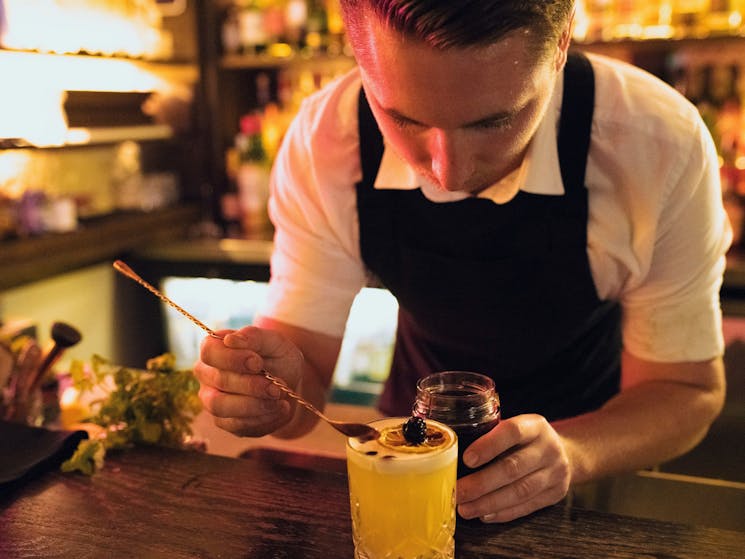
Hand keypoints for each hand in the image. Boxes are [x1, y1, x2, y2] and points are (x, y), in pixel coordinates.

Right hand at [194, 326, 303, 436]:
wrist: (288, 384)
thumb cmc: (277, 358)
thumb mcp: (275, 343)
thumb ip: (255, 336)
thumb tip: (231, 340)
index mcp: (215, 349)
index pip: (210, 351)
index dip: (232, 358)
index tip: (257, 363)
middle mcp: (207, 374)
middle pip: (218, 380)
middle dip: (250, 385)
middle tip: (276, 386)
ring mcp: (211, 399)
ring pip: (220, 406)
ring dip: (253, 404)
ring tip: (278, 397)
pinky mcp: (224, 421)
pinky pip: (235, 424)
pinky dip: (261, 418)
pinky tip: (279, 408)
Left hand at [456, 414, 571, 522]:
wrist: (565, 452)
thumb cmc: (526, 439)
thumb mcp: (516, 425)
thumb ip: (491, 433)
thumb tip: (450, 448)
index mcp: (535, 425)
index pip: (512, 432)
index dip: (489, 445)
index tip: (467, 459)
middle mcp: (549, 448)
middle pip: (513, 467)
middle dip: (481, 483)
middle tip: (458, 491)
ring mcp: (556, 472)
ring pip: (520, 492)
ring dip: (489, 503)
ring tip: (465, 508)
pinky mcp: (556, 494)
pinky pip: (527, 507)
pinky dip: (503, 513)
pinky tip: (484, 514)